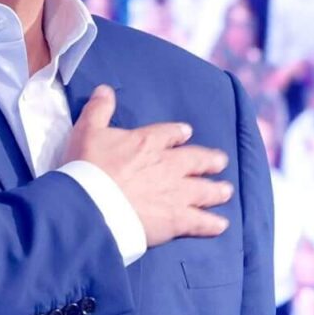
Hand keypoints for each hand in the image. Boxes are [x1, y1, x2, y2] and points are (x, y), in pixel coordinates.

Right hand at [64, 86, 231, 247]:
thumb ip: (99, 110)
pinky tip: (221, 225)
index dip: (178, 133)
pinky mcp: (176, 220)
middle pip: (196, 160)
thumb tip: (105, 89)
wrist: (93, 204)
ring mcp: (176, 194)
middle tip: (221, 161)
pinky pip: (200, 222)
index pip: (170, 134)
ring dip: (216, 190)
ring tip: (226, 190)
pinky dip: (212, 224)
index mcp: (148, 143)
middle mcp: (168, 166)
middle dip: (209, 160)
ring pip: (204, 190)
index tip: (187, 133)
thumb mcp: (87, 131)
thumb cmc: (87, 167)